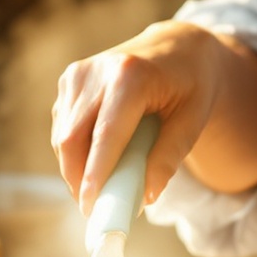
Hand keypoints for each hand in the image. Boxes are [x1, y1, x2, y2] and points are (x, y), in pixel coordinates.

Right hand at [52, 21, 238, 214]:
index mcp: (131, 75)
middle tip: (95, 211)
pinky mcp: (69, 80)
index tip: (91, 207)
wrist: (177, 46)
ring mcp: (78, 74)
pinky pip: (63, 128)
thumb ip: (169, 157)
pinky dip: (75, 152)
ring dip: (75, 169)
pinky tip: (96, 162)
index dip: (95, 174)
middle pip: (73, 139)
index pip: (106, 134)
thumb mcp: (192, 120)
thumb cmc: (190, 85)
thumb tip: (145, 197)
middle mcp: (97, 71)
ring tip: (100, 189)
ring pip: (63, 137)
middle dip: (78, 180)